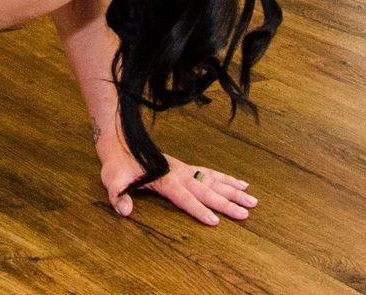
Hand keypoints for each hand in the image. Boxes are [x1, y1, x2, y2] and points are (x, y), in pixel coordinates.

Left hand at [101, 145, 258, 224]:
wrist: (119, 143)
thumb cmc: (116, 166)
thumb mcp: (112, 181)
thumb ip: (119, 196)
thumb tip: (125, 211)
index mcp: (165, 181)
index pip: (186, 198)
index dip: (199, 210)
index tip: (215, 221)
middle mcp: (179, 174)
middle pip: (207, 190)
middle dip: (227, 203)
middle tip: (246, 213)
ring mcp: (185, 170)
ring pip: (214, 181)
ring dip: (233, 190)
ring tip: (253, 200)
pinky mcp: (186, 168)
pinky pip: (211, 173)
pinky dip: (227, 178)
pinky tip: (240, 184)